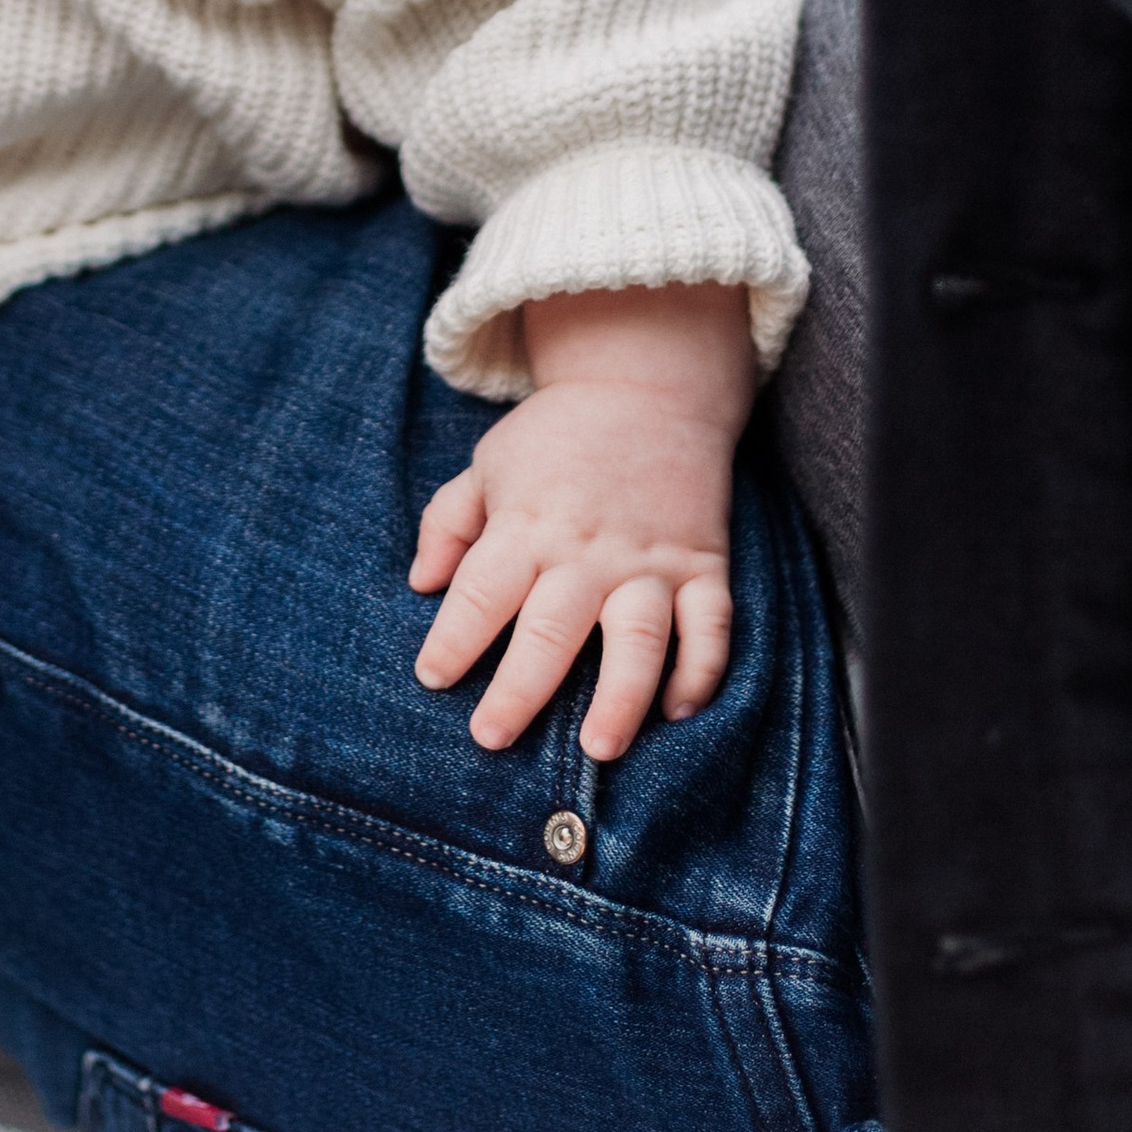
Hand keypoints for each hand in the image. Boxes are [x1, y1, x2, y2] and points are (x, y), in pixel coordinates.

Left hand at [410, 286, 753, 761]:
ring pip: (638, 638)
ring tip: (597, 748)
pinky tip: (678, 711)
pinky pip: (711, 625)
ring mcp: (650, 559)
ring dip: (620, 696)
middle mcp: (587, 550)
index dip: (453, 639)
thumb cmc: (557, 434)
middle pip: (550, 630)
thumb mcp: (489, 462)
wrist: (650, 384)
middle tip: (491, 738)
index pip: (482, 592)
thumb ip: (449, 522)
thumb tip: (420, 584)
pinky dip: (701, 671)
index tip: (432, 678)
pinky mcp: (702, 563)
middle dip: (519, 691)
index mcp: (527, 524)